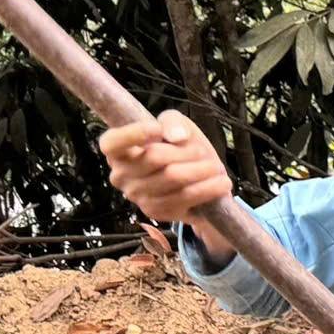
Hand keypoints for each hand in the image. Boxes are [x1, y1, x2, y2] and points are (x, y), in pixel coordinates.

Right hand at [97, 110, 230, 226]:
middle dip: (185, 152)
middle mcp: (120, 175)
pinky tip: (221, 183)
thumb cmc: (180, 146)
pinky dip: (207, 189)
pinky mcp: (156, 211)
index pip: (112, 143)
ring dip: (201, 171)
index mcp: (117, 150)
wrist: (199, 179)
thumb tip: (177, 137)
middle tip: (202, 152)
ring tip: (216, 167)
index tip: (157, 129)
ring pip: (173, 178)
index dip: (134, 134)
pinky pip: (184, 198)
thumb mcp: (177, 125)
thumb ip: (172, 121)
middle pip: (154, 158)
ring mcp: (136, 195)